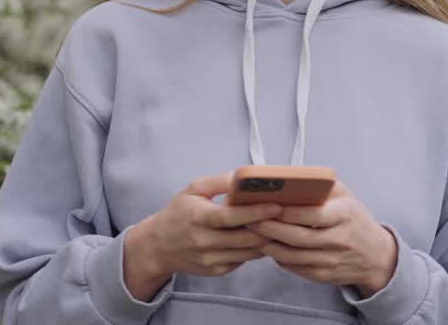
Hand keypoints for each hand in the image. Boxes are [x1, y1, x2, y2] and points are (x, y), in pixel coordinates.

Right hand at [124, 172, 280, 298]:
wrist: (158, 246)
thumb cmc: (179, 213)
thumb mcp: (193, 189)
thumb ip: (219, 181)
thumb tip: (246, 178)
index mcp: (198, 218)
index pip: (232, 217)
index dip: (257, 212)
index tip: (278, 205)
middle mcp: (204, 242)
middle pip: (246, 238)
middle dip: (270, 228)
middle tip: (289, 216)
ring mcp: (211, 260)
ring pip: (249, 252)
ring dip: (267, 240)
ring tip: (281, 226)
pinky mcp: (217, 271)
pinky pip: (243, 260)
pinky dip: (255, 249)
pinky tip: (262, 238)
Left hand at [246, 179, 397, 296]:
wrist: (377, 256)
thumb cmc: (354, 219)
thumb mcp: (345, 196)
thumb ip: (320, 185)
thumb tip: (287, 178)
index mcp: (345, 215)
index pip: (312, 215)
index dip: (287, 212)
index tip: (266, 204)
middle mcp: (339, 240)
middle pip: (298, 237)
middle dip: (270, 228)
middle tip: (249, 218)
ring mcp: (331, 261)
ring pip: (293, 256)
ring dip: (269, 244)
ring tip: (251, 231)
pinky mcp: (323, 276)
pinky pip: (295, 268)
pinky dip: (277, 257)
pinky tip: (266, 246)